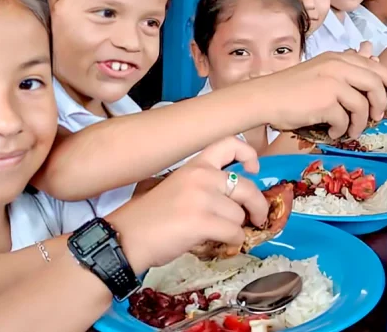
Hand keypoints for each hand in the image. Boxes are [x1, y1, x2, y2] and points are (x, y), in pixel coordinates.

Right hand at [109, 137, 268, 270]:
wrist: (128, 237)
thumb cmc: (150, 217)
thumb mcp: (178, 188)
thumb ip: (205, 186)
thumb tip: (236, 201)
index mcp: (195, 166)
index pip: (229, 143)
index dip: (248, 154)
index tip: (253, 168)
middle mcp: (201, 176)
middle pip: (247, 186)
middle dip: (257, 206)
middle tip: (257, 218)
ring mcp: (202, 198)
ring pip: (239, 215)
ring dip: (234, 229)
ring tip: (217, 234)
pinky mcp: (202, 221)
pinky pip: (234, 233)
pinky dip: (232, 242)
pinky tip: (220, 243)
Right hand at [248, 50, 386, 138]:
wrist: (264, 98)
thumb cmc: (287, 89)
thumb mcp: (317, 72)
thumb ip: (341, 71)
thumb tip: (367, 66)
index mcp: (336, 58)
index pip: (372, 65)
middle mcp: (337, 67)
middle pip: (375, 83)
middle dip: (380, 102)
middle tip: (377, 116)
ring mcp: (333, 83)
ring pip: (362, 105)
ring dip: (360, 122)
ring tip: (351, 130)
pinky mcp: (326, 102)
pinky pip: (345, 120)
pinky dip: (342, 130)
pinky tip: (333, 132)